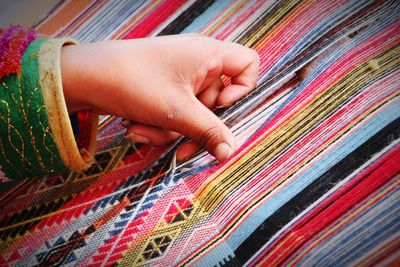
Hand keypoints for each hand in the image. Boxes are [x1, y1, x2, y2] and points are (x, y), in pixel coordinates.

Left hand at [61, 34, 258, 161]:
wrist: (85, 78)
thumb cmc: (133, 81)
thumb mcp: (176, 111)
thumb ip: (208, 132)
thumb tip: (229, 152)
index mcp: (208, 55)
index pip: (248, 65)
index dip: (243, 89)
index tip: (222, 106)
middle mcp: (198, 64)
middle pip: (217, 103)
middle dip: (195, 128)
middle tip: (183, 150)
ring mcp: (180, 77)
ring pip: (193, 114)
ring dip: (170, 130)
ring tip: (142, 130)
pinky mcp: (164, 90)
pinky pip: (175, 114)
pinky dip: (159, 125)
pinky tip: (136, 127)